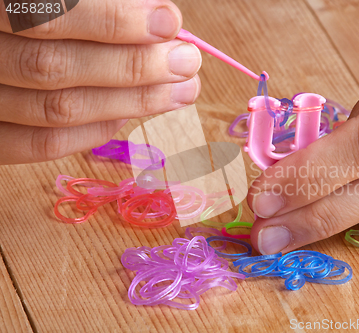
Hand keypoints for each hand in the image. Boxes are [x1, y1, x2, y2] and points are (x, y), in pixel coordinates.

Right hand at [0, 0, 200, 163]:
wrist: (5, 32)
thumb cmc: (44, 12)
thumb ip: (100, 4)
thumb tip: (161, 19)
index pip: (52, 14)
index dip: (115, 21)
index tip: (169, 21)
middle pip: (54, 69)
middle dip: (133, 68)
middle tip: (187, 63)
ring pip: (55, 111)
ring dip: (129, 103)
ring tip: (180, 91)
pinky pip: (40, 144)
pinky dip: (93, 130)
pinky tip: (130, 114)